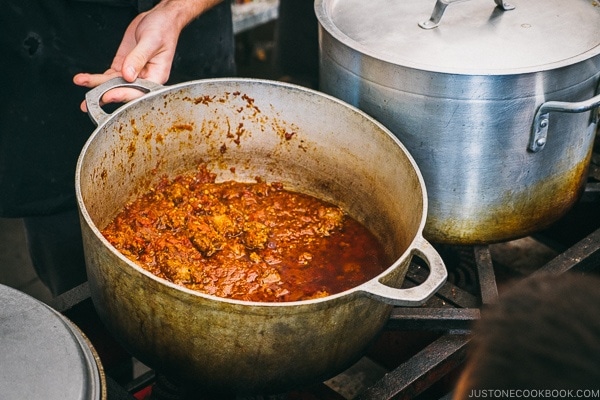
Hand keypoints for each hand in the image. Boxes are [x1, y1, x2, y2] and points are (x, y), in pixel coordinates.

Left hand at [73, 0, 220, 111]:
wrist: (160, 18)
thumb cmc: (164, 29)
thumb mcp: (152, 41)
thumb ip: (139, 58)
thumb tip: (128, 74)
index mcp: (156, 77)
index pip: (139, 91)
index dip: (123, 94)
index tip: (109, 96)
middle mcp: (144, 78)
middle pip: (123, 91)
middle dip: (104, 96)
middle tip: (88, 102)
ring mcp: (132, 73)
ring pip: (113, 84)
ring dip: (96, 86)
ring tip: (81, 85)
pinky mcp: (123, 66)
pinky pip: (109, 75)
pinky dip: (97, 78)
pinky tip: (85, 79)